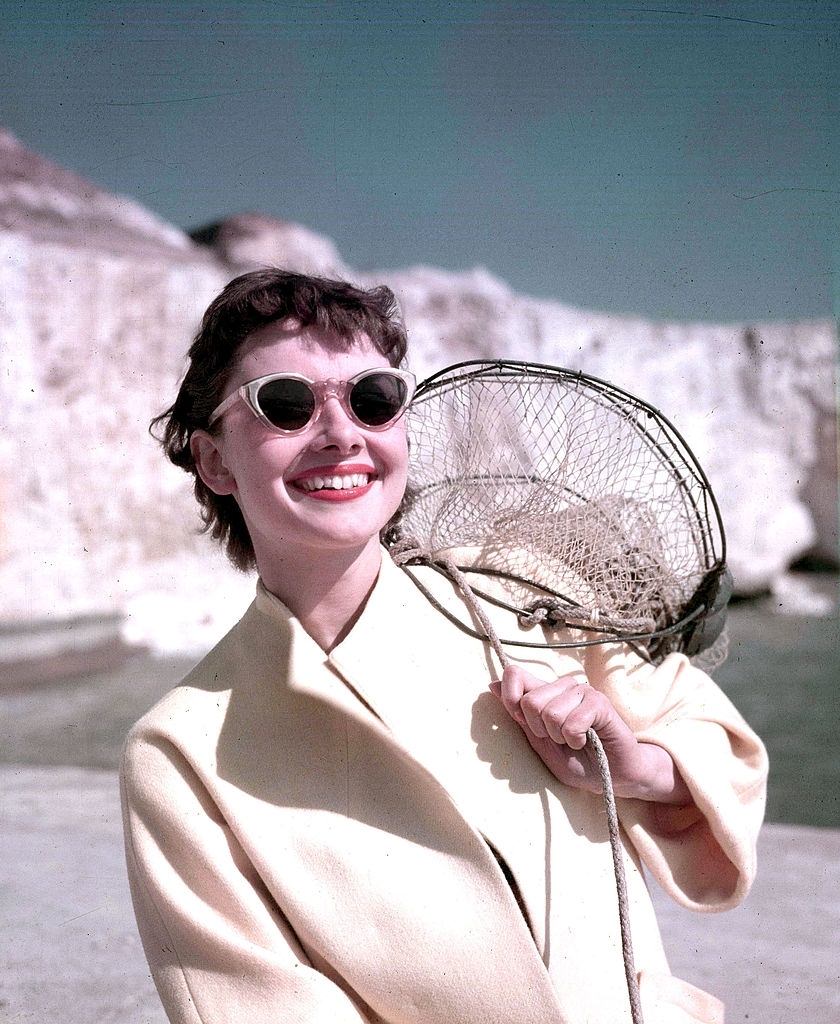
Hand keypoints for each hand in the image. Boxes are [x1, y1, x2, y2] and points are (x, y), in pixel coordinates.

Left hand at [490, 665, 689, 803]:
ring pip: (549, 712)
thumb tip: (491, 685)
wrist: (613, 776)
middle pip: (529, 700)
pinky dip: (575, 739)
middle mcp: (561, 687)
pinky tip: (585, 741)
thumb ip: (519, 717)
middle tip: (557, 739)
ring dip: (559, 737)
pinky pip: (571, 722)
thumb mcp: (540, 744)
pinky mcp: (599, 702)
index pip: (514, 674)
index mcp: (544, 693)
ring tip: (573, 741)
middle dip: (539, 729)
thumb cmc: (578, 761)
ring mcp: (581, 691)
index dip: (509, 698)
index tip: (521, 720)